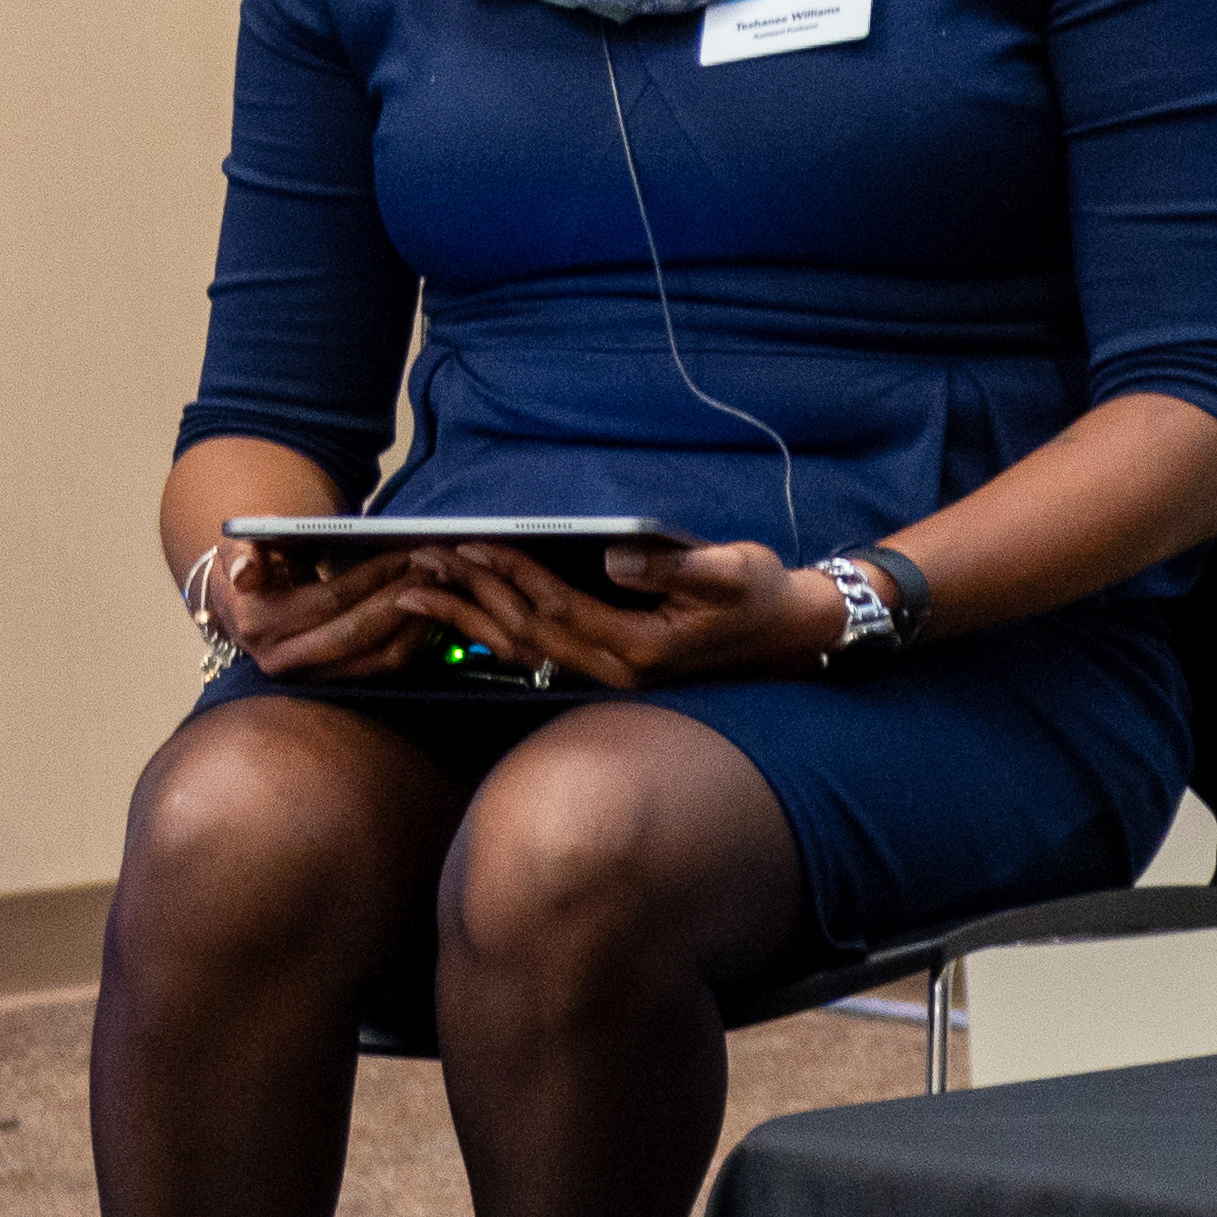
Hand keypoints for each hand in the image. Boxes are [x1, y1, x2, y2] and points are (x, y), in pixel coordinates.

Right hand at [199, 530, 450, 685]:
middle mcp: (283, 659)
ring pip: (381, 657)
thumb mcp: (241, 549)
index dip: (372, 577)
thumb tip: (245, 574)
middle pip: (359, 633)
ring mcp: (314, 676)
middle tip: (436, 569)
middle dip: (403, 599)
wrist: (251, 604)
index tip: (407, 554)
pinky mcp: (342, 682)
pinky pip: (391, 666)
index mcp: (257, 624)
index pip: (330, 600)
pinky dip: (420, 638)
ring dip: (420, 621)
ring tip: (443, 586)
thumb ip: (244, 554)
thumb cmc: (257, 564)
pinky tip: (438, 610)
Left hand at [411, 533, 810, 692]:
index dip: (513, 573)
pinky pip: (540, 654)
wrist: (794, 633)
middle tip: (423, 559)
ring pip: (524, 649)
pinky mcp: (613, 667)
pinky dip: (496, 632)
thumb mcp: (730, 571)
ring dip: (470, 618)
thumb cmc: (764, 595)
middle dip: (473, 593)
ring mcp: (614, 674)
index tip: (472, 542)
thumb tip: (614, 557)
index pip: (558, 606)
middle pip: (526, 632)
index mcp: (642, 648)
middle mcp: (620, 669)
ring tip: (421, 590)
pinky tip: (466, 616)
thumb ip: (672, 568)